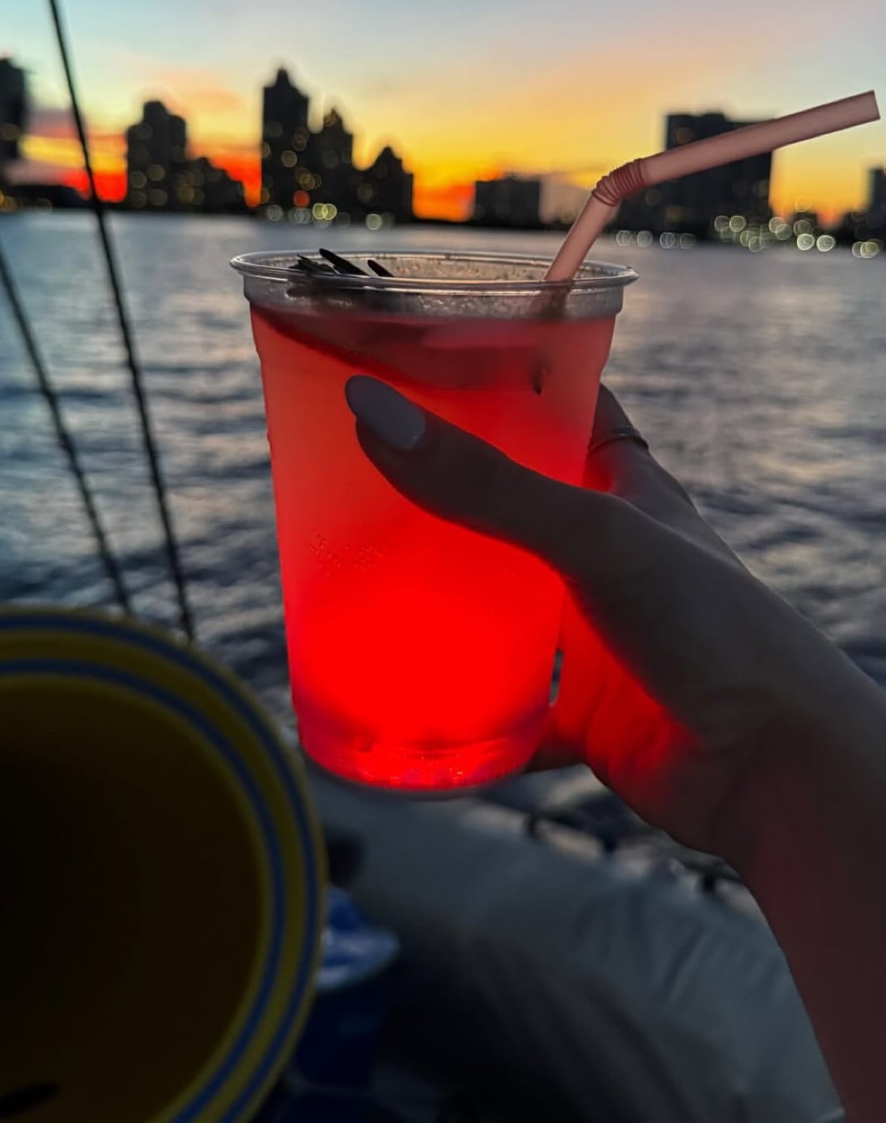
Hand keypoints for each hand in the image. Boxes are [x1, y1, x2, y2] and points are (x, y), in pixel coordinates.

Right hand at [345, 375, 862, 861]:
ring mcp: (591, 634)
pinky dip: (456, 713)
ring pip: (498, 609)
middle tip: (357, 468)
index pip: (564, 402)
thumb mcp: (597, 537)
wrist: (775, 772)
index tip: (424, 355)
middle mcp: (606, 553)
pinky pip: (501, 710)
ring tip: (354, 581)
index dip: (505, 373)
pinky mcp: (580, 714)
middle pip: (514, 505)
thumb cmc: (716, 629)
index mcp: (626, 486)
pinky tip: (394, 708)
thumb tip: (374, 414)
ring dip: (441, 603)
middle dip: (446, 493)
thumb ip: (489, 487)